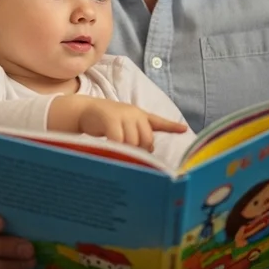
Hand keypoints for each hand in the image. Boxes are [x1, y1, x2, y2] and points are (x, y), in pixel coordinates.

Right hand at [52, 95, 186, 151]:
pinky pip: (118, 140)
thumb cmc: (106, 121)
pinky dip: (118, 149)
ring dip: (129, 152)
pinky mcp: (110, 120)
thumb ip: (138, 135)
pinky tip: (113, 153)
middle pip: (146, 139)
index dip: (172, 126)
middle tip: (133, 158)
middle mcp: (135, 114)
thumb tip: (150, 150)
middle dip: (142, 151)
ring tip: (121, 156)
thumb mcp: (125, 124)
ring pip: (133, 141)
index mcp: (140, 115)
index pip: (158, 121)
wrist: (84, 111)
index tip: (184, 130)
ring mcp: (123, 116)